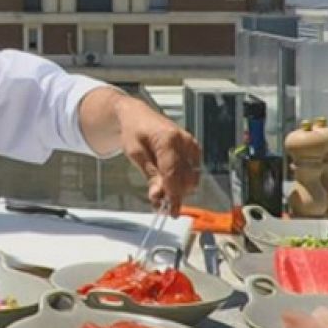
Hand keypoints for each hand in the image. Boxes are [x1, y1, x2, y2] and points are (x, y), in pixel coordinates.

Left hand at [114, 99, 201, 213]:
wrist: (138, 116)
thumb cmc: (134, 130)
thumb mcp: (135, 153)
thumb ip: (149, 174)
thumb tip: (158, 196)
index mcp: (168, 140)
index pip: (173, 174)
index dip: (173, 196)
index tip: (170, 212)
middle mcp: (184, 142)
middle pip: (185, 179)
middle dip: (174, 195)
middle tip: (158, 203)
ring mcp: (191, 145)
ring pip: (191, 178)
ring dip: (178, 190)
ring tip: (160, 193)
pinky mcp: (193, 149)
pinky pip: (192, 172)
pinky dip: (181, 182)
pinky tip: (168, 185)